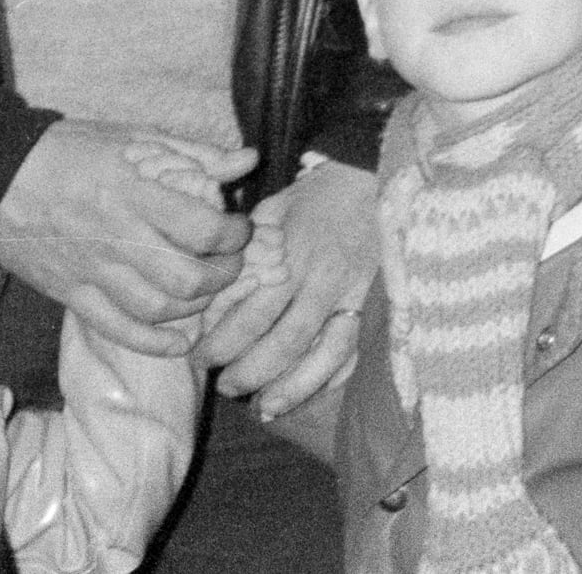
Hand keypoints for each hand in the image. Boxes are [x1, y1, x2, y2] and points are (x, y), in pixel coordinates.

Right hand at [0, 122, 253, 353]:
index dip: (234, 236)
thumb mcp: (136, 138)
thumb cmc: (72, 152)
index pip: (203, 230)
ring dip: (194, 306)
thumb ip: (196, 154)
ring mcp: (92, 271)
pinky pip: (116, 329)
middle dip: (222, 276)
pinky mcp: (70, 294)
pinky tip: (180, 342)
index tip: (240, 229)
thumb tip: (249, 161)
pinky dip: (153, 343)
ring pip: (156, 308)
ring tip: (206, 290)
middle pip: (186, 278)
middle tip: (230, 263)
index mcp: (137, 195)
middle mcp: (118, 238)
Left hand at [194, 159, 375, 415]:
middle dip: (251, 372)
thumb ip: (246, 249)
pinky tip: (313, 391)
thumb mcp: (275, 210)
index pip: (253, 314)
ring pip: (326, 353)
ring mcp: (356, 292)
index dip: (223, 344)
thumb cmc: (320, 194)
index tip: (200, 358)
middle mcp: (325, 279)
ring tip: (265, 405)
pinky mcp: (377, 300)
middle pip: (286, 341)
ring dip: (293, 386)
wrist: (381, 175)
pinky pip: (357, 347)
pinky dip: (335, 375)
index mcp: (294, 257)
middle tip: (226, 387)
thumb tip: (212, 289)